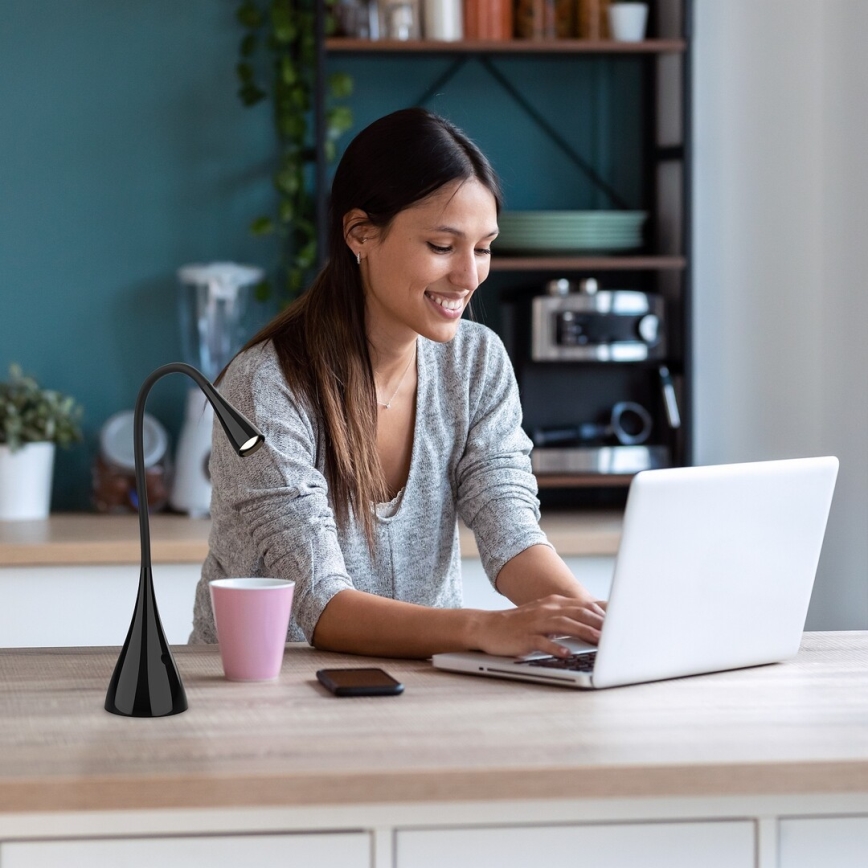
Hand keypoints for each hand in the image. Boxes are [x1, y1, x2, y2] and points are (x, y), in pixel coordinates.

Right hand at [471, 595, 605, 658]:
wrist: (488, 626)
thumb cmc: (520, 624)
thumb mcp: (545, 615)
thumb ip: (568, 617)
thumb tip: (596, 623)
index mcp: (554, 603)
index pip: (584, 605)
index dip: (604, 614)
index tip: (623, 622)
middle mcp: (547, 610)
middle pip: (578, 613)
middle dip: (600, 623)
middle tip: (618, 633)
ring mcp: (535, 623)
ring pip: (564, 624)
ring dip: (584, 632)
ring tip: (600, 642)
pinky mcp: (524, 637)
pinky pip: (542, 641)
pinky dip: (555, 647)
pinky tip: (566, 653)